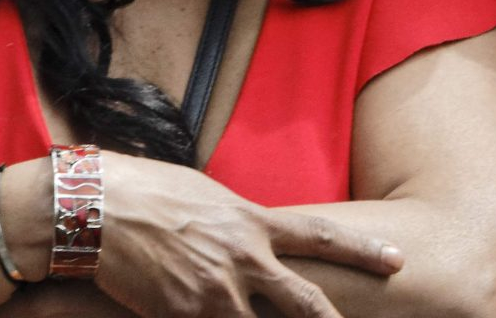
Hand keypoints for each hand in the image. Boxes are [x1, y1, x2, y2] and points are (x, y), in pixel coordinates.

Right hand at [91, 152, 400, 317]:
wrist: (97, 209)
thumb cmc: (148, 191)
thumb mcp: (208, 197)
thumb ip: (238, 222)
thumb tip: (254, 233)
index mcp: (254, 222)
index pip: (322, 235)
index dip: (362, 249)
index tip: (397, 260)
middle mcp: (243, 260)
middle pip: (304, 303)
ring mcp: (213, 294)